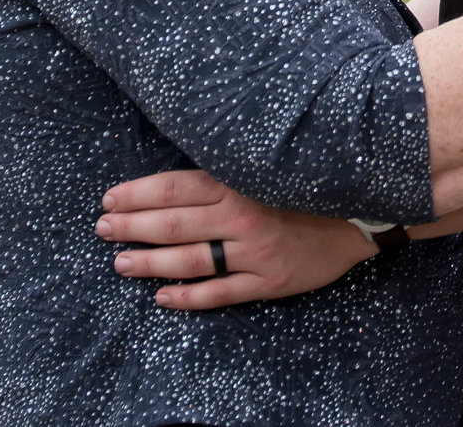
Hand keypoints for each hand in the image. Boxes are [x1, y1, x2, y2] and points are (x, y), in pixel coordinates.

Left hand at [96, 169, 377, 310]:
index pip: (173, 188)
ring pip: (190, 260)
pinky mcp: (269, 281)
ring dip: (149, 263)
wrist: (360, 212)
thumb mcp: (263, 165)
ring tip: (120, 264)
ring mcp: (255, 252)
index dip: (136, 194)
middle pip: (173, 224)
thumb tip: (173, 171)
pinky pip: (220, 293)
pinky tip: (162, 297)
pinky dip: (188, 297)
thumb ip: (223, 169)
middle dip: (131, 227)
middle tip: (102, 230)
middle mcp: (242, 215)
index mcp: (238, 182)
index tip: (108, 199)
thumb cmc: (305, 184)